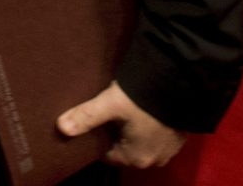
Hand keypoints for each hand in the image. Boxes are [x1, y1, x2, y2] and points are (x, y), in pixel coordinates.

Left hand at [57, 81, 185, 168]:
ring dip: (131, 129)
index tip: (91, 123)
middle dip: (114, 134)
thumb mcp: (110, 104)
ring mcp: (169, 149)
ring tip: (122, 108)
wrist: (181, 83)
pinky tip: (141, 108)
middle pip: (124, 149)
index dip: (97, 139)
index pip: (107, 156)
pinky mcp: (179, 136)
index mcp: (136, 158)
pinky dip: (147, 125)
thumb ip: (85, 116)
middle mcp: (155, 159)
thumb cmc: (143, 98)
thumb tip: (61, 128)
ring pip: (140, 142)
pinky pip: (155, 135)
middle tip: (105, 112)